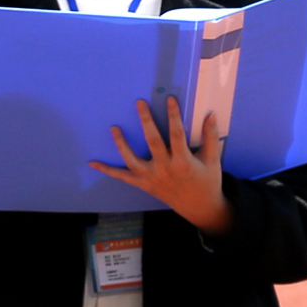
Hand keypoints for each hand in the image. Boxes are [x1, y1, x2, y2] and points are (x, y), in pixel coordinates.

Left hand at [91, 96, 234, 235]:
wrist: (199, 207)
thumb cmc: (207, 181)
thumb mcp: (213, 160)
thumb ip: (210, 137)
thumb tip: (210, 115)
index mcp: (183, 162)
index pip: (177, 134)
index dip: (174, 116)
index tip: (169, 99)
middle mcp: (165, 169)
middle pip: (153, 142)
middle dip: (146, 121)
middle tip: (140, 103)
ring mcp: (152, 178)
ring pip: (133, 160)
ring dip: (121, 144)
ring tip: (114, 128)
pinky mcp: (144, 185)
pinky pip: (123, 178)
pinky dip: (108, 171)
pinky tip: (93, 164)